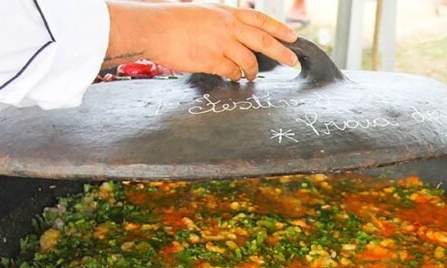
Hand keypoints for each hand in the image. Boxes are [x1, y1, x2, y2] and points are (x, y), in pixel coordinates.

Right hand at [105, 2, 297, 80]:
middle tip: (292, 62)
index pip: (260, 19)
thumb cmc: (172, 20)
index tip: (293, 37)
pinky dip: (234, 75)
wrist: (152, 27)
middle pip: (263, 41)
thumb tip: (234, 34)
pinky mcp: (212, 60)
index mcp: (226, 12)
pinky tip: (232, 76)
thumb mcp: (203, 12)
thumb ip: (221, 22)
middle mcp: (227, 26)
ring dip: (252, 70)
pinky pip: (232, 72)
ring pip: (248, 60)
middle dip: (281, 52)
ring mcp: (221, 43)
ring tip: (251, 75)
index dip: (279, 29)